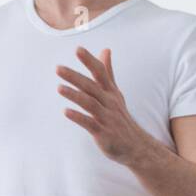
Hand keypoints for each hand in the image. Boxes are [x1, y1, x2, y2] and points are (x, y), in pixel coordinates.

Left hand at [56, 47, 149, 164]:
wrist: (137, 146)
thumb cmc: (121, 118)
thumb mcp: (115, 93)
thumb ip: (108, 72)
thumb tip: (105, 49)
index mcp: (111, 92)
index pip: (101, 73)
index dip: (90, 61)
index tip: (78, 49)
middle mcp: (110, 103)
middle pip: (91, 87)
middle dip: (75, 77)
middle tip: (58, 68)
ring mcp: (108, 119)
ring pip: (90, 104)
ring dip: (75, 95)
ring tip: (59, 88)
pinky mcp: (104, 134)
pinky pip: (90, 124)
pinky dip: (79, 117)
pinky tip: (66, 112)